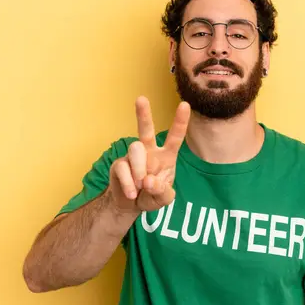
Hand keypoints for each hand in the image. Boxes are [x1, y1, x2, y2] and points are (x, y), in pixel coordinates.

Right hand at [108, 96, 190, 213]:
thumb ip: (162, 192)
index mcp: (166, 156)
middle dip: (143, 114)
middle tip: (141, 99)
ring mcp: (133, 157)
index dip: (180, 122)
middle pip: (146, 130)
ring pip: (135, 149)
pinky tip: (132, 193)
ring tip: (141, 185)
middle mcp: (149, 152)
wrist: (131, 205)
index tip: (185, 105)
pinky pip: (123, 168)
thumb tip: (149, 180)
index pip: (175, 137)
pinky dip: (129, 183)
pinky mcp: (119, 165)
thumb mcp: (163, 199)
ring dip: (139, 168)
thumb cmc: (152, 196)